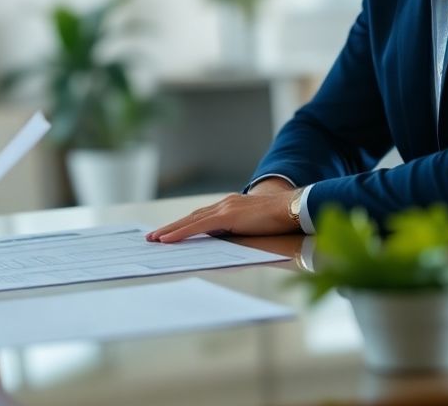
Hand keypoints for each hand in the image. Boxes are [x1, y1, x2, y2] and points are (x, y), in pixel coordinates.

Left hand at [147, 190, 298, 242]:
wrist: (294, 208)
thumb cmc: (280, 220)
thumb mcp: (254, 226)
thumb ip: (239, 230)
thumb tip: (226, 242)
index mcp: (231, 207)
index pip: (201, 217)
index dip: (184, 225)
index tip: (169, 232)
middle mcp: (224, 204)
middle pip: (191, 217)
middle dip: (171, 228)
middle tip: (152, 237)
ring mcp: (225, 208)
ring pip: (190, 221)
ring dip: (170, 231)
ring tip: (155, 239)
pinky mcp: (227, 216)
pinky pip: (197, 226)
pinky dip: (181, 233)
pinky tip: (168, 239)